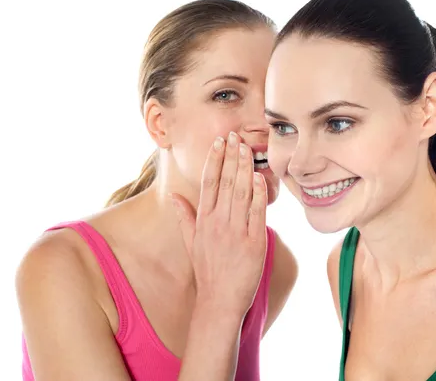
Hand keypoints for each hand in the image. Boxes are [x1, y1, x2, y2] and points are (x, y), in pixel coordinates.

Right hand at [171, 131, 267, 317]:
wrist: (219, 300)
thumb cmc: (207, 270)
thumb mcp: (191, 242)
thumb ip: (184, 216)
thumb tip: (174, 196)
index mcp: (203, 220)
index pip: (208, 182)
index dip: (214, 160)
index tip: (219, 142)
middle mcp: (218, 222)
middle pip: (226, 182)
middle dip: (231, 157)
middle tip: (236, 136)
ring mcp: (236, 232)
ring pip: (241, 193)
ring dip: (245, 168)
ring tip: (248, 148)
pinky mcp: (254, 242)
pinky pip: (257, 213)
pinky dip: (259, 194)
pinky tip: (260, 177)